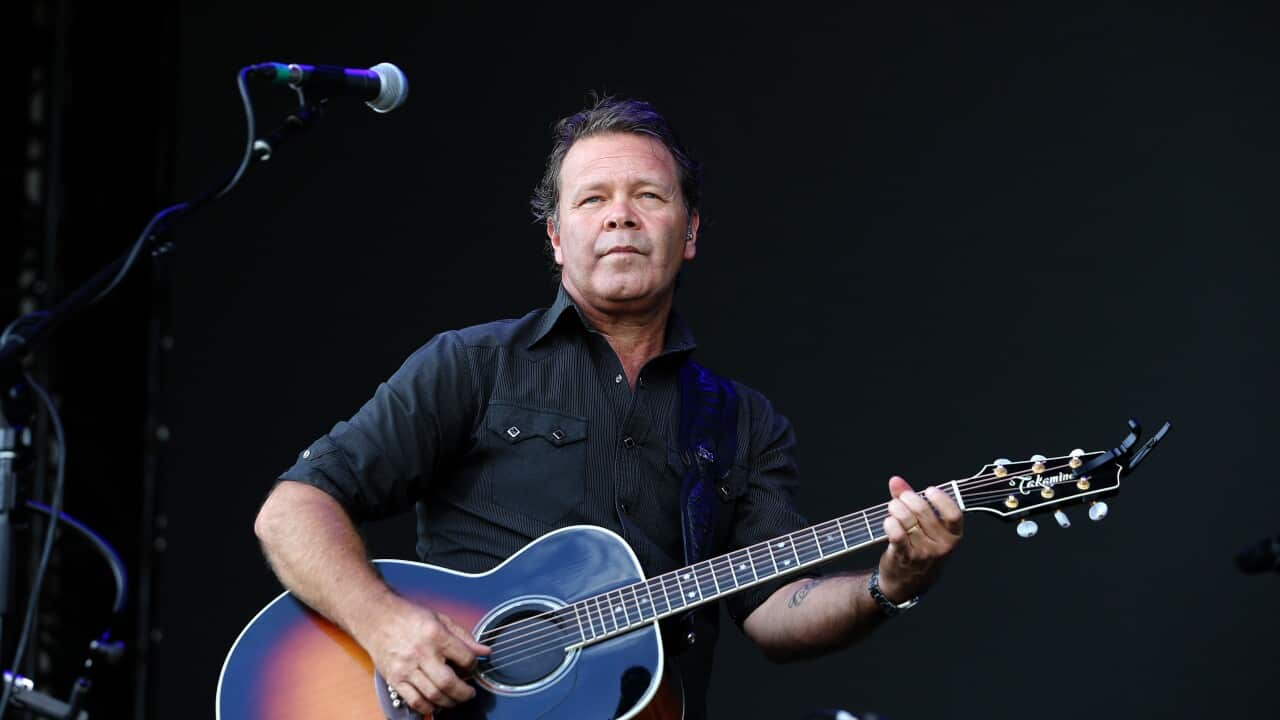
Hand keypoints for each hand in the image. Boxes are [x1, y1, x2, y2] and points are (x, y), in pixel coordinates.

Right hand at [355, 594, 491, 715]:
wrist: (377, 618)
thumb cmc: (409, 616)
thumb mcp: (441, 619)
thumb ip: (464, 637)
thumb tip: (485, 651)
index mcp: (436, 635)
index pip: (465, 658)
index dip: (474, 666)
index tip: (472, 667)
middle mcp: (421, 653)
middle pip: (449, 683)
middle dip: (464, 693)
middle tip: (470, 693)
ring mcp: (406, 668)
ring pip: (433, 695)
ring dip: (449, 702)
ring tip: (455, 699)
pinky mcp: (394, 679)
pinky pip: (414, 701)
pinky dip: (428, 708)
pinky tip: (435, 704)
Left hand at [877, 476, 962, 602]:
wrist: (907, 583)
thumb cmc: (919, 548)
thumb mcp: (925, 527)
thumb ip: (911, 500)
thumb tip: (895, 481)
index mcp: (953, 537)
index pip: (954, 515)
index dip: (941, 499)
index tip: (929, 490)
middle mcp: (942, 546)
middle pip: (924, 512)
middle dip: (908, 498)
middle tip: (902, 498)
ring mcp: (924, 553)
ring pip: (907, 520)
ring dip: (896, 509)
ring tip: (893, 507)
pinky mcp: (905, 557)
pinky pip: (897, 534)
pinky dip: (890, 523)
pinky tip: (888, 522)